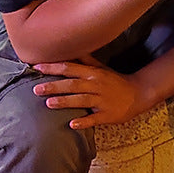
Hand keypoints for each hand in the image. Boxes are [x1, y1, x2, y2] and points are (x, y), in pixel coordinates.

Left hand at [32, 60, 149, 128]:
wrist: (138, 93)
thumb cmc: (115, 80)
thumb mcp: (101, 68)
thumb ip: (85, 60)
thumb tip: (71, 48)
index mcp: (92, 73)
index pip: (70, 68)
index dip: (53, 68)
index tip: (36, 67)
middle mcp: (96, 84)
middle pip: (72, 84)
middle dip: (54, 86)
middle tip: (36, 89)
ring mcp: (101, 100)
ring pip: (81, 100)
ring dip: (65, 101)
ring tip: (49, 104)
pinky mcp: (107, 114)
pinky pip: (94, 118)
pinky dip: (83, 121)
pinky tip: (72, 124)